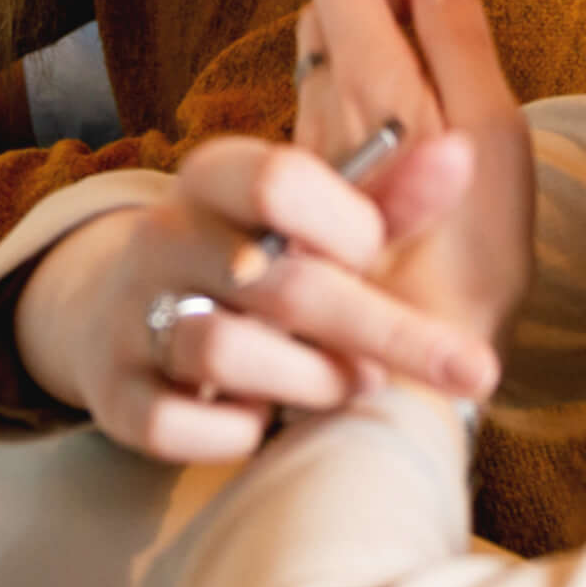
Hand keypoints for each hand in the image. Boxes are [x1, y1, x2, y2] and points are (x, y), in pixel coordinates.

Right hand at [11, 156, 498, 467]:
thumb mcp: (315, 223)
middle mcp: (164, 240)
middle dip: (388, 332)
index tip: (374, 253)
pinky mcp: (114, 394)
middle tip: (471, 370)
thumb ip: (388, 199)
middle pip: (280, 283)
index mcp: (213, 181)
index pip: (277, 180)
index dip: (347, 224)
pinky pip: (171, 425)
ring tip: (344, 385)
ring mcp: (130, 315)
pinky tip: (258, 418)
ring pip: (223, 352)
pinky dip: (230, 433)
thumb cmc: (252, 263)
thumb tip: (460, 153)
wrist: (120, 313)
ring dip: (311, 381)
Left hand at [290, 0, 537, 352]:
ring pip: (323, 63)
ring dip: (375, 46)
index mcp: (368, 81)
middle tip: (447, 18)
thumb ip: (460, 41)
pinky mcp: (305, 195)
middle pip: (325, 9)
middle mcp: (318, 108)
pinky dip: (366, 96)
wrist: (411, 377)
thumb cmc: (473, 262)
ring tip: (439, 83)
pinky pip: (327, 115)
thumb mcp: (495, 137)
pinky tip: (412, 144)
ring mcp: (305, 153)